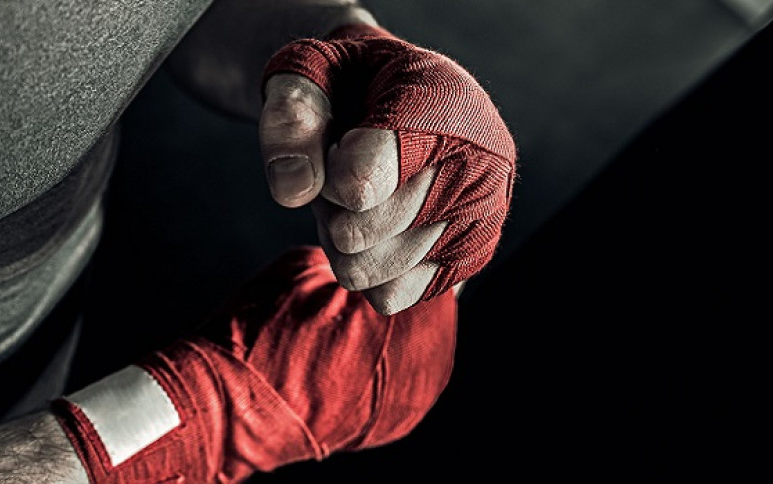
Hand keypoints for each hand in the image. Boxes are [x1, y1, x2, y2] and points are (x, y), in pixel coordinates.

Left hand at [259, 24, 516, 314]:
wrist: (413, 96)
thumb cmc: (358, 80)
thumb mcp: (311, 68)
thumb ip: (291, 116)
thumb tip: (293, 191)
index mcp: (440, 103)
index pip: (360, 183)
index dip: (324, 175)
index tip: (336, 144)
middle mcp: (477, 165)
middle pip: (355, 233)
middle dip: (329, 205)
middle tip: (341, 169)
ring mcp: (481, 216)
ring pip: (367, 271)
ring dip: (344, 238)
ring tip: (362, 196)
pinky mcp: (471, 257)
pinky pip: (390, 295)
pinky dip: (370, 268)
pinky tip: (381, 227)